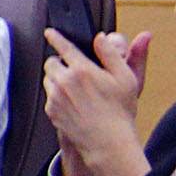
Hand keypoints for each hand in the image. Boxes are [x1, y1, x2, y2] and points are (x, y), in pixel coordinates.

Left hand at [44, 29, 152, 175]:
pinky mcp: (51, 111)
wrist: (108, 143)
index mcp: (82, 70)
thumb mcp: (126, 78)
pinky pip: (49, 96)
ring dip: (58, 79)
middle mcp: (64, 82)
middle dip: (61, 63)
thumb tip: (101, 37)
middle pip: (51, 62)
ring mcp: (55, 97)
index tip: (50, 32)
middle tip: (76, 72)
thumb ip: (111, 54)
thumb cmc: (120, 111)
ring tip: (77, 89)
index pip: (63, 47)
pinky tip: (74, 103)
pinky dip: (57, 96)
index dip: (56, 37)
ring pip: (49, 79)